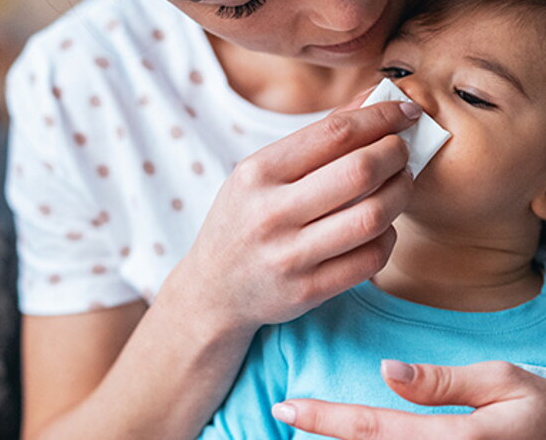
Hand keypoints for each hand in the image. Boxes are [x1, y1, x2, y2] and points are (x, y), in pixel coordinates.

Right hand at [163, 101, 420, 332]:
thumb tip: (373, 100)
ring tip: (400, 183)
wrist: (214, 288)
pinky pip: (370, 259)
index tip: (405, 112)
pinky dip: (388, 236)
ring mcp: (289, 256)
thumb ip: (315, 139)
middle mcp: (270, 213)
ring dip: (401, 194)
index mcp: (258, 173)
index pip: (334, 133)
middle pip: (360, 172)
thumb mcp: (260, 173)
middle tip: (403, 150)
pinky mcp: (307, 291)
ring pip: (372, 217)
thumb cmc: (243, 219)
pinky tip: (382, 225)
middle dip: (396, 153)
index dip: (381, 117)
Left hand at [272, 360, 545, 438]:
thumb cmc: (540, 410)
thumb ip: (443, 382)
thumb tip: (386, 370)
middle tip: (283, 415)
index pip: (372, 429)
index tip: (285, 407)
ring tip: (306, 428)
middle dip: (321, 437)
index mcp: (452, 439)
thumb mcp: (504, 384)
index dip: (324, 418)